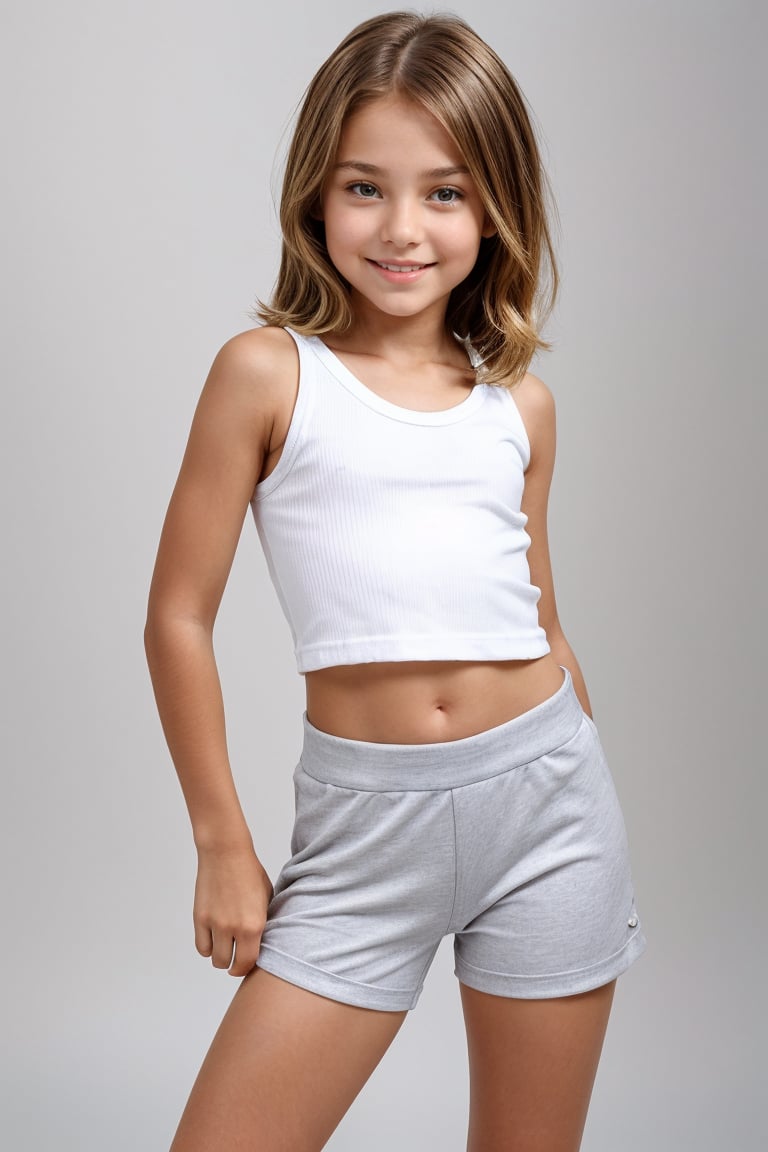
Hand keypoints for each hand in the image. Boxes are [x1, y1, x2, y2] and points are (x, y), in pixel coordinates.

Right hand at [192, 844, 273, 976]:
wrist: (226, 853)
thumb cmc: (250, 872)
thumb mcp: (267, 898)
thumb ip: (264, 922)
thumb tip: (262, 941)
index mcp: (254, 924)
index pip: (248, 962)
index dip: (247, 968)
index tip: (246, 965)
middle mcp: (233, 928)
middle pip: (229, 964)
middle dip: (233, 965)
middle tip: (235, 960)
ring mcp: (214, 924)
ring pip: (214, 958)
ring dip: (219, 956)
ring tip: (225, 947)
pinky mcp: (200, 918)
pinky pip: (201, 946)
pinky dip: (207, 947)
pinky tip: (213, 939)